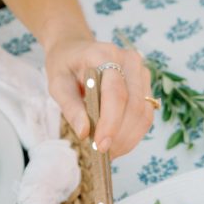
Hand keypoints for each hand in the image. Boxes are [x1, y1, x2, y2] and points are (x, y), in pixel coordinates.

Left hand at [44, 38, 153, 156]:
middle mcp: (129, 61)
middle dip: (119, 136)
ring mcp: (141, 73)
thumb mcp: (57, 84)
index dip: (110, 122)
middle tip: (102, 153)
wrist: (76, 50)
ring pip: (143, 114)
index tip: (100, 145)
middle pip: (134, 106)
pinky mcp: (145, 88)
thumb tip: (84, 133)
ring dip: (127, 139)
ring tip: (109, 152)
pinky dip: (132, 136)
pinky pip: (145, 117)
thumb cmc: (66, 66)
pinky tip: (117, 144)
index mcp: (105, 54)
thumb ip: (70, 107)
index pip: (116, 92)